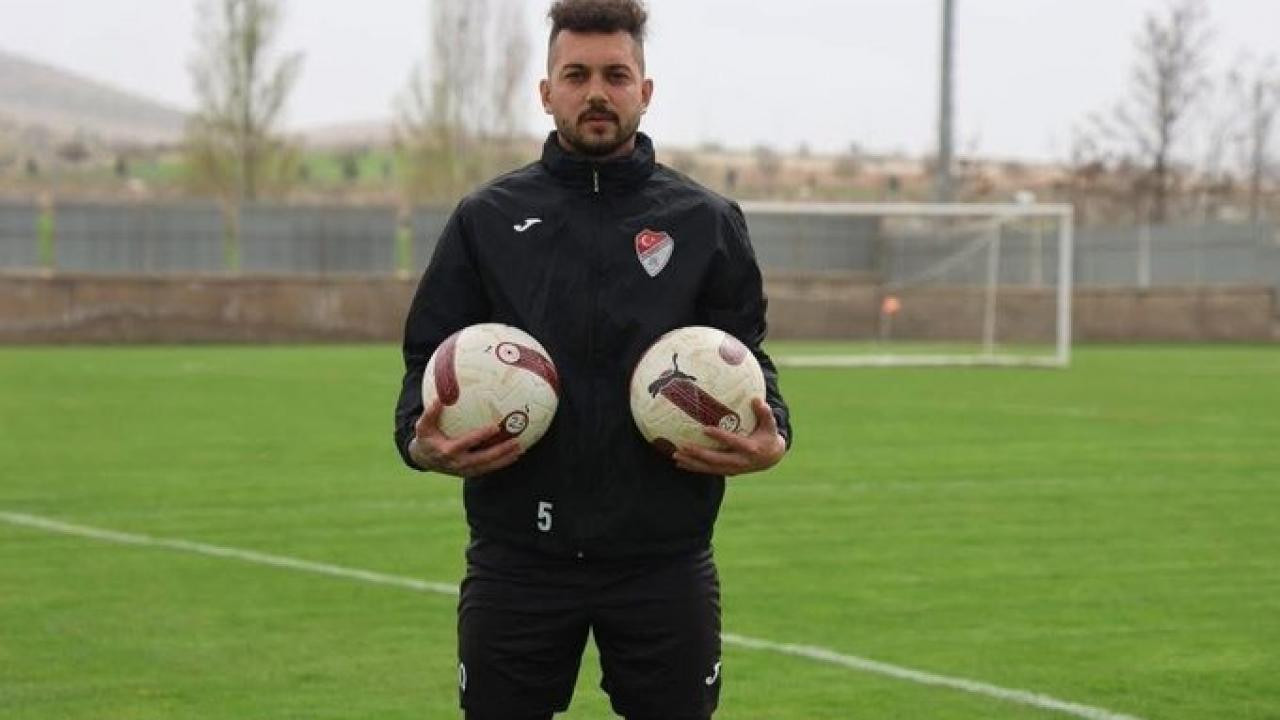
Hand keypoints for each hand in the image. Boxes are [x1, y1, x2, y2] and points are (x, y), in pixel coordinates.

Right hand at [409, 400, 521, 476]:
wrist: (423, 460)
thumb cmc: (425, 438)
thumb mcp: (423, 425)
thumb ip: (431, 412)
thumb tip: (442, 396)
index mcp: (448, 450)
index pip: (467, 443)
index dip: (480, 436)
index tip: (495, 427)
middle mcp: (458, 463)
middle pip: (483, 458)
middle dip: (500, 451)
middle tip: (516, 441)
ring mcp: (465, 470)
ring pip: (488, 466)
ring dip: (505, 459)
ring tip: (520, 449)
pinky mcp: (469, 474)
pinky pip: (488, 469)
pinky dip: (501, 463)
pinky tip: (514, 455)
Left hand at [672, 398, 786, 475]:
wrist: (772, 458)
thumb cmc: (768, 435)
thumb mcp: (770, 424)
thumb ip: (764, 412)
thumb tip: (756, 399)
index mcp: (751, 448)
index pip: (733, 442)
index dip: (720, 436)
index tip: (705, 428)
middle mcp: (741, 461)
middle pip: (717, 459)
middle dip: (699, 453)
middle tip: (683, 445)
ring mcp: (733, 469)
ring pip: (710, 468)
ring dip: (692, 462)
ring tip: (676, 455)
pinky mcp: (728, 472)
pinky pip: (709, 471)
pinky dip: (695, 468)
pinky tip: (680, 463)